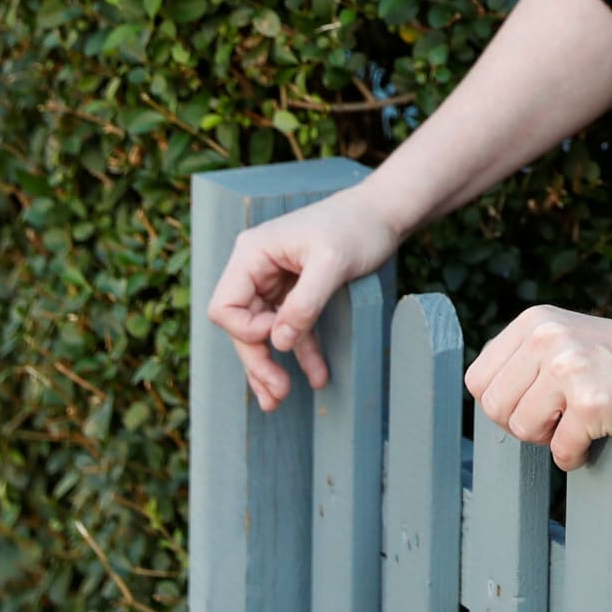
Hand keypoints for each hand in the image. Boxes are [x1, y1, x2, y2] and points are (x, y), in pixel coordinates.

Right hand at [204, 188, 401, 412]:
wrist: (385, 212)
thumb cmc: (358, 227)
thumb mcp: (333, 263)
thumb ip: (305, 302)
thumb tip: (279, 342)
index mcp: (252, 253)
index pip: (226, 307)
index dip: (246, 332)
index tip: (281, 338)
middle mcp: (256, 267)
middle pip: (242, 325)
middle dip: (257, 362)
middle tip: (277, 395)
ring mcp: (275, 279)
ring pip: (263, 332)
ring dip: (271, 365)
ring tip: (279, 400)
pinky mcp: (296, 290)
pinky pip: (290, 326)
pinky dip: (301, 352)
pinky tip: (317, 376)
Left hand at [463, 306, 611, 471]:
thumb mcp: (565, 340)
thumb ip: (524, 361)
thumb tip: (483, 401)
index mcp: (535, 321)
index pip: (478, 380)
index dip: (504, 401)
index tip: (537, 402)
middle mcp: (547, 338)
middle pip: (494, 407)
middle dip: (523, 423)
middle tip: (559, 417)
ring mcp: (569, 368)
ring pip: (521, 429)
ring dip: (549, 438)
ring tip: (579, 421)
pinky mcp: (591, 402)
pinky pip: (560, 450)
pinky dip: (575, 456)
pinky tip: (596, 438)